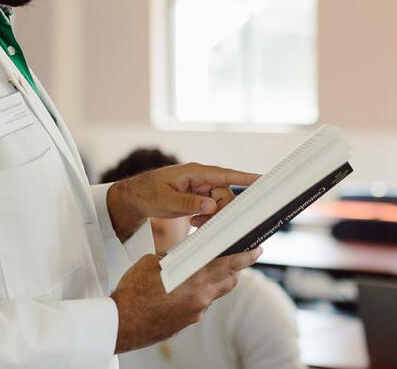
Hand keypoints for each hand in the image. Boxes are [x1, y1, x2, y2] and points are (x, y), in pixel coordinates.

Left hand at [107, 163, 259, 240]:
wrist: (134, 197)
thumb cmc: (147, 192)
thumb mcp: (166, 200)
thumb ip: (189, 203)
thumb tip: (212, 205)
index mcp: (195, 172)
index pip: (225, 174)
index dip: (244, 178)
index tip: (262, 179)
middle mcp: (201, 178)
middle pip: (224, 194)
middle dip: (221, 210)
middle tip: (206, 222)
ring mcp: (200, 187)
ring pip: (219, 203)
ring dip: (213, 216)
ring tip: (196, 223)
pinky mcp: (197, 197)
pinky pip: (211, 207)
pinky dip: (207, 217)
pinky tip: (195, 223)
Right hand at [110, 247, 262, 352]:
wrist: (121, 323)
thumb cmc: (133, 290)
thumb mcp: (154, 262)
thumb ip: (176, 257)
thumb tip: (186, 254)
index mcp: (194, 277)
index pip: (230, 264)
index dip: (246, 256)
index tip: (256, 249)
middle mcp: (200, 296)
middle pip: (230, 279)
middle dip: (237, 268)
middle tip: (241, 257)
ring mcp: (196, 312)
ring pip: (216, 292)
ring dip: (217, 280)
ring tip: (208, 270)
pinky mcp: (189, 322)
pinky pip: (202, 304)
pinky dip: (200, 293)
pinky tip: (186, 288)